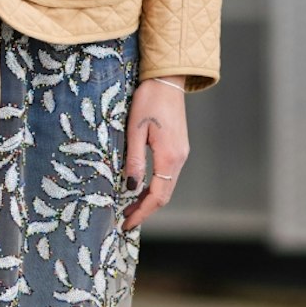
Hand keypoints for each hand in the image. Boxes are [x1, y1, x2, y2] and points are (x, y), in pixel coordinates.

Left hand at [121, 78, 188, 229]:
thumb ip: (134, 160)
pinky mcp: (178, 148)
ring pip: (167, 186)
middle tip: (124, 221)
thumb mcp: (135, 130)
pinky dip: (154, 187)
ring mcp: (181, 153)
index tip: (126, 224)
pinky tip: (139, 189)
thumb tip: (130, 188)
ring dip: (149, 200)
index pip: (158, 196)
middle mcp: (180, 158)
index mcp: (170, 157)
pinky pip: (168, 175)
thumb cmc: (148, 101)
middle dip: (145, 210)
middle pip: (164, 195)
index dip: (142, 212)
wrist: (167, 81)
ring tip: (128, 208)